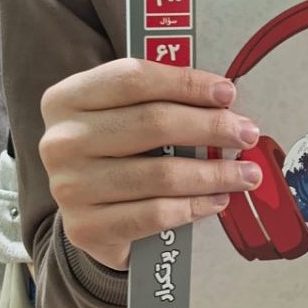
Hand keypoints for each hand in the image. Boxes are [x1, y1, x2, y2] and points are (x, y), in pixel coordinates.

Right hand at [39, 58, 264, 271]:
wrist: (87, 215)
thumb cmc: (115, 154)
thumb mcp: (122, 117)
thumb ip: (159, 100)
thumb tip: (223, 99)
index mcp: (66, 99)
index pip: (133, 79)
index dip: (186, 82)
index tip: (227, 92)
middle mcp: (60, 141)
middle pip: (152, 123)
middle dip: (211, 127)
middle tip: (246, 132)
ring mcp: (69, 187)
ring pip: (160, 174)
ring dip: (214, 173)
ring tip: (246, 173)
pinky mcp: (85, 228)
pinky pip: (155, 215)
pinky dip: (195, 206)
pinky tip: (218, 200)